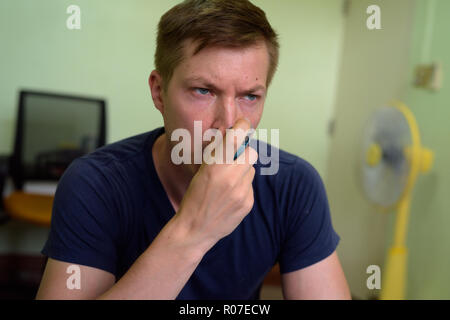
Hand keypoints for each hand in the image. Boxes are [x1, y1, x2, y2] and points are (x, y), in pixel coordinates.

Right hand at [174, 119, 257, 250]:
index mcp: (215, 165)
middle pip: (251, 152)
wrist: (195, 229)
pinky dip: (243, 188)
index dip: (242, 126)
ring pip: (251, 170)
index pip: (237, 136)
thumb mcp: (201, 171)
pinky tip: (230, 197)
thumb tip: (232, 136)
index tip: (242, 124)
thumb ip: (217, 155)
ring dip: (243, 172)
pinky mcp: (248, 202)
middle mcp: (231, 176)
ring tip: (228, 184)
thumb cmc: (194, 197)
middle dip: (244, 153)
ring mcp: (242, 191)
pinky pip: (250, 186)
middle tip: (233, 160)